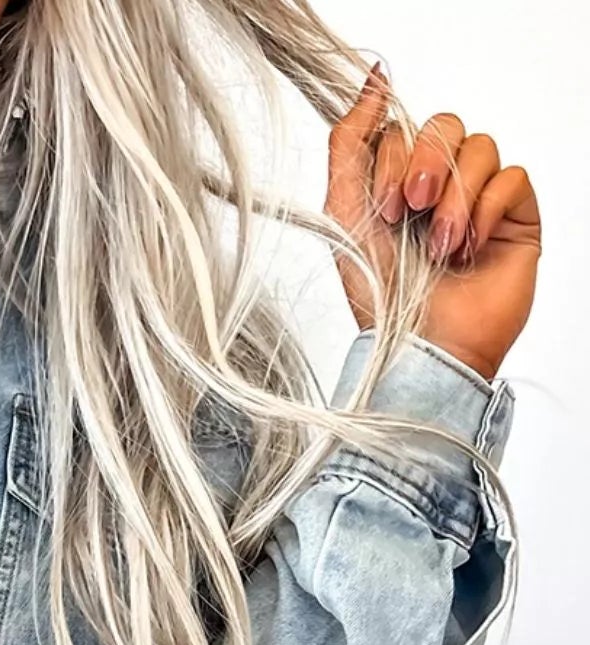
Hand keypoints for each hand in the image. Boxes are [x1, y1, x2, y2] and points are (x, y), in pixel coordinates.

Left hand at [327, 65, 540, 379]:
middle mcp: (438, 187)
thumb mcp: (342, 213)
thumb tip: (372, 81)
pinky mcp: (516, 218)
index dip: (391, 157)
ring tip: (440, 246)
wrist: (420, 349)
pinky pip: (512, 176)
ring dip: (454, 198)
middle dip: (422, 164)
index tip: (381, 208)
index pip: (402, 126)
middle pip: (444, 124)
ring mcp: (479, 200)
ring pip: (480, 147)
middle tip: (409, 211)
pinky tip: (469, 248)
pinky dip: (487, 210)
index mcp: (395, 183)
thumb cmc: (382, 299)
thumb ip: (347, 143)